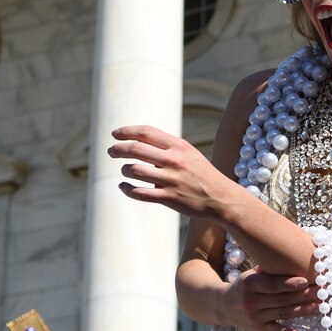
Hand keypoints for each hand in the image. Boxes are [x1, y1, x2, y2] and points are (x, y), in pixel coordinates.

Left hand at [110, 125, 231, 218]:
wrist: (220, 197)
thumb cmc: (200, 173)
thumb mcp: (187, 153)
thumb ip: (165, 146)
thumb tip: (137, 139)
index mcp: (178, 146)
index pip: (146, 132)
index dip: (126, 131)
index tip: (115, 134)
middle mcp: (174, 161)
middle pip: (136, 149)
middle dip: (118, 149)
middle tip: (111, 151)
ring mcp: (171, 180)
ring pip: (135, 170)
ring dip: (124, 169)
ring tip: (124, 170)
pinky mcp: (169, 198)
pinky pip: (140, 193)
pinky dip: (127, 189)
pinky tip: (123, 186)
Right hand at [225, 271, 317, 330]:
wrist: (223, 306)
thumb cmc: (244, 285)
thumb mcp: (250, 274)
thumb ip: (269, 269)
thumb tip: (294, 256)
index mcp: (249, 284)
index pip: (272, 284)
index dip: (289, 283)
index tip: (307, 280)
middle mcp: (251, 301)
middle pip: (282, 299)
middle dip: (304, 295)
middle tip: (323, 292)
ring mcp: (255, 317)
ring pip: (283, 313)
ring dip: (303, 311)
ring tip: (320, 307)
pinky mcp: (258, 329)